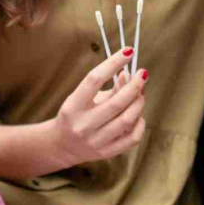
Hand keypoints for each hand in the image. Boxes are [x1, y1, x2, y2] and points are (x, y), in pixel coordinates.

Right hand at [45, 49, 146, 169]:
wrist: (61, 145)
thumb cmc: (75, 114)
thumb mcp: (83, 97)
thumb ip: (107, 87)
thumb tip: (130, 75)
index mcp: (73, 105)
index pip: (94, 79)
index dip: (113, 63)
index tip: (128, 52)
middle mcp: (83, 124)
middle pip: (116, 102)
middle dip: (134, 85)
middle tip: (142, 74)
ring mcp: (95, 141)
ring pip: (127, 120)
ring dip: (138, 103)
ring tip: (140, 94)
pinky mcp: (106, 152)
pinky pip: (132, 138)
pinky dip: (140, 124)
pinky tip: (138, 115)